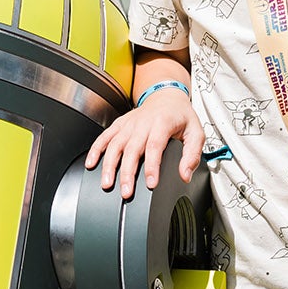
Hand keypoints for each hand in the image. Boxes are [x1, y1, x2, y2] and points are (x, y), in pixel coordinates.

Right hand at [84, 88, 204, 199]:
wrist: (166, 96)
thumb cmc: (180, 116)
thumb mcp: (196, 132)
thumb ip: (193, 154)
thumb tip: (185, 175)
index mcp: (162, 122)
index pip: (155, 146)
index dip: (152, 166)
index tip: (151, 184)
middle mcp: (143, 123)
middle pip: (132, 149)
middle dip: (127, 173)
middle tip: (126, 192)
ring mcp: (129, 124)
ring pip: (115, 144)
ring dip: (109, 165)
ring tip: (106, 184)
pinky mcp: (119, 125)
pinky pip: (105, 137)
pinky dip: (95, 150)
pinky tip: (91, 164)